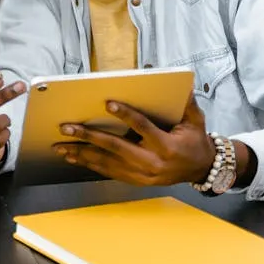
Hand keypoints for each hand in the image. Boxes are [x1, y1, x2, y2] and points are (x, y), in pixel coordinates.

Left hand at [53, 93, 214, 185]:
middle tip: (67, 128)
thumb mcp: (195, 120)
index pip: (143, 128)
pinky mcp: (136, 181)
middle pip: (115, 148)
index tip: (107, 103)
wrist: (201, 170)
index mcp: (167, 146)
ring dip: (82, 154)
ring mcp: (142, 175)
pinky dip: (90, 164)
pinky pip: (109, 172)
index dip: (126, 115)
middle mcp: (152, 163)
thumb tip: (178, 82)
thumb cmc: (195, 141)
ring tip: (62, 146)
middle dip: (89, 137)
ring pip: (107, 163)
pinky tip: (75, 158)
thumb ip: (186, 102)